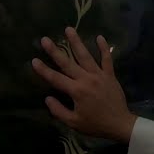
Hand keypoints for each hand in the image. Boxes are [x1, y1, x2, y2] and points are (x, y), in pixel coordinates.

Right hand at [32, 27, 136, 142]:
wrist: (120, 124)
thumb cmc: (96, 124)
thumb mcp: (74, 122)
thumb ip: (58, 110)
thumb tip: (48, 99)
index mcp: (76, 91)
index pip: (55, 78)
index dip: (43, 70)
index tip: (34, 60)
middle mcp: (86, 79)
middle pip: (67, 62)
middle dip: (55, 50)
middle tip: (45, 39)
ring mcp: (99, 75)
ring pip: (86, 56)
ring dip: (76, 42)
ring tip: (69, 29)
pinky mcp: (110, 75)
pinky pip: (107, 59)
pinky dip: (104, 48)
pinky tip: (100, 37)